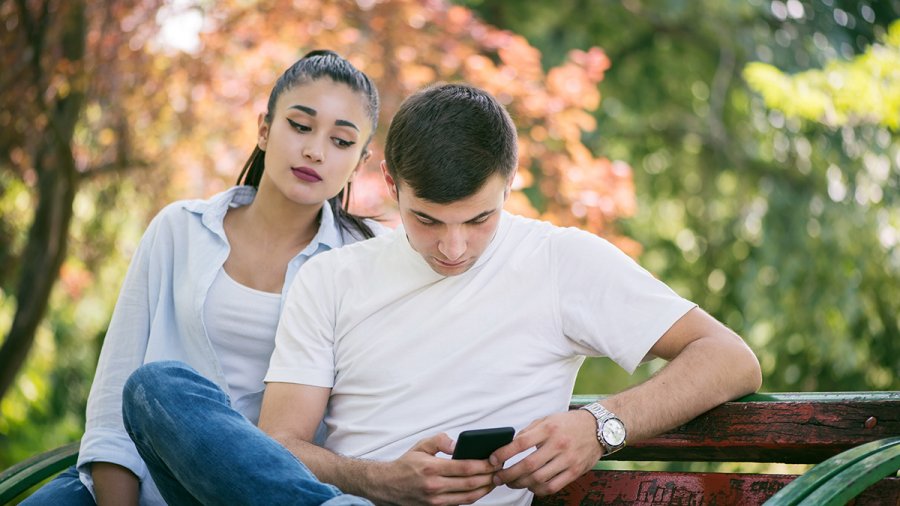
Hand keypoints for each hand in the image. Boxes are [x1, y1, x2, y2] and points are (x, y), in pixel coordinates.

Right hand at [374, 433, 499, 505]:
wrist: (387, 485)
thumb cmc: (406, 464)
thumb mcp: (421, 445)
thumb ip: (440, 441)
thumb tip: (457, 444)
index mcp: (431, 468)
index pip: (465, 467)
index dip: (484, 465)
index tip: (494, 461)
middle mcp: (434, 486)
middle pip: (470, 483)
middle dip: (489, 477)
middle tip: (499, 470)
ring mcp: (435, 500)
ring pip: (468, 497)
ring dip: (484, 489)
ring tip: (493, 480)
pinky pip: (460, 504)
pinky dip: (473, 497)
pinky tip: (480, 489)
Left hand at [489, 410, 601, 495]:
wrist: (599, 428)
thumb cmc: (569, 423)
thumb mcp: (548, 419)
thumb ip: (529, 431)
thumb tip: (510, 445)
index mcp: (549, 429)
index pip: (521, 443)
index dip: (504, 453)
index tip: (493, 459)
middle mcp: (558, 445)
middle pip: (528, 465)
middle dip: (509, 474)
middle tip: (498, 477)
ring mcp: (567, 460)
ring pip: (539, 479)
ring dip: (521, 484)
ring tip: (512, 482)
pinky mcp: (575, 472)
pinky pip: (553, 486)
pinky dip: (538, 490)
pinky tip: (530, 486)